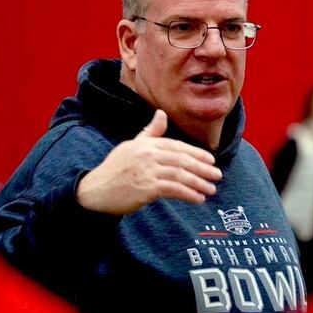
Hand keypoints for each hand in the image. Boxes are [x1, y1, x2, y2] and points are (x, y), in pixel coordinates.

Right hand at [76, 109, 221, 214]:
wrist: (95, 191)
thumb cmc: (115, 169)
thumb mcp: (131, 146)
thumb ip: (150, 132)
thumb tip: (161, 113)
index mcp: (146, 144)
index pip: (177, 146)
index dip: (196, 153)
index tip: (211, 160)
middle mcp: (147, 155)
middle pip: (182, 160)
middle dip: (202, 168)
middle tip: (217, 175)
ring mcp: (146, 171)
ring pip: (180, 175)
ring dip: (198, 183)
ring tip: (211, 190)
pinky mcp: (145, 188)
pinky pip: (173, 190)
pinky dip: (188, 194)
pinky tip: (198, 199)